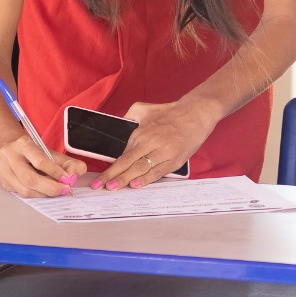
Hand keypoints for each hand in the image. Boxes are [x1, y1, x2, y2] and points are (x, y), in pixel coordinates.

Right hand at [0, 135, 86, 197]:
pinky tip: (44, 192)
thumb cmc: (31, 150)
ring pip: (24, 190)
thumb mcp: (50, 151)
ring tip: (56, 191)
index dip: (56, 172)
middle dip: (50, 188)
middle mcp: (10, 157)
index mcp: (23, 145)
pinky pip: (21, 193)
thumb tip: (75, 174)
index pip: (40, 161)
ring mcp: (4, 171)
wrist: (7, 147)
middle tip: (64, 190)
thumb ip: (67, 162)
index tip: (68, 179)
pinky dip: (36, 195)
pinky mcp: (3, 183)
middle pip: (30, 179)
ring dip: (44, 194)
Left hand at [93, 96, 220, 189]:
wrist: (197, 113)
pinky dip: (146, 179)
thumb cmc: (172, 112)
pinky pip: (158, 172)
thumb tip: (119, 126)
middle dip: (111, 175)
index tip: (99, 177)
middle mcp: (150, 142)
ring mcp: (163, 152)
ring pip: (140, 168)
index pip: (121, 154)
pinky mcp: (175, 159)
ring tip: (112, 187)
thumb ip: (129, 117)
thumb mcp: (145, 109)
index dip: (109, 168)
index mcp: (141, 132)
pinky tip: (136, 185)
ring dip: (125, 179)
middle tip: (98, 185)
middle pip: (127, 162)